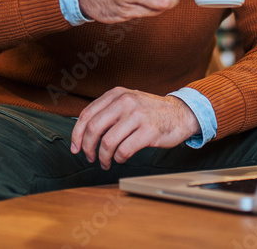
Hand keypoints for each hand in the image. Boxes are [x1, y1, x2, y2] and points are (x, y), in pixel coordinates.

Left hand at [70, 87, 199, 168]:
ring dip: (103, 157)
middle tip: (89, 157)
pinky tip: (121, 159)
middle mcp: (125, 102)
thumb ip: (108, 111)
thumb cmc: (150, 111)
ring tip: (105, 162)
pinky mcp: (149, 131)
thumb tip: (83, 132)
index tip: (75, 147)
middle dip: (87, 147)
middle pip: (94, 128)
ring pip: (108, 142)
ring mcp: (138, 116)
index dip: (77, 134)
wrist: (181, 113)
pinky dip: (119, 158)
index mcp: (117, 94)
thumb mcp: (128, 101)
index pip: (87, 114)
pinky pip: (124, 150)